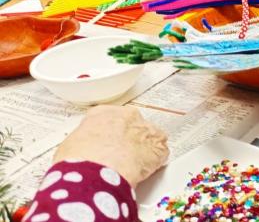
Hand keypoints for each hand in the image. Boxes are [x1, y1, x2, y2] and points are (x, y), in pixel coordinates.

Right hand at [53, 106, 168, 186]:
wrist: (95, 171)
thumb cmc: (80, 159)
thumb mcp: (71, 145)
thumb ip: (83, 142)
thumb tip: (83, 152)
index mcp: (103, 113)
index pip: (110, 119)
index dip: (109, 135)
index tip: (107, 145)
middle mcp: (128, 116)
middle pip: (131, 126)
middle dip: (127, 140)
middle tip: (118, 157)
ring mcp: (146, 129)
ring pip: (148, 137)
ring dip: (142, 150)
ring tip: (130, 167)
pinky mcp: (159, 146)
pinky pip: (160, 153)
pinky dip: (155, 163)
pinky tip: (143, 172)